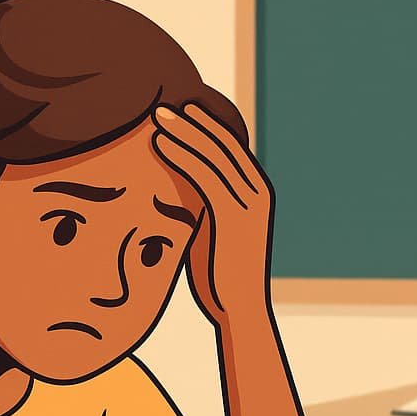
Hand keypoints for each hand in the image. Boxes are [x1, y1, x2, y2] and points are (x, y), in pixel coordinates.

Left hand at [151, 103, 274, 329]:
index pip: (230, 149)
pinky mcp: (235, 215)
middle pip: (224, 144)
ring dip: (184, 132)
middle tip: (164, 105)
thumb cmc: (221, 276)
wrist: (239, 309)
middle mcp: (258, 192)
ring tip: (158, 117)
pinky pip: (206, 176)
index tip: (178, 112)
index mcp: (255, 193)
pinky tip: (161, 144)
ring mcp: (249, 202)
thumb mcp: (212, 232)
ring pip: (214, 155)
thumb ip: (203, 208)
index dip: (205, 128)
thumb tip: (178, 193)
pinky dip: (182, 156)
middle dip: (194, 122)